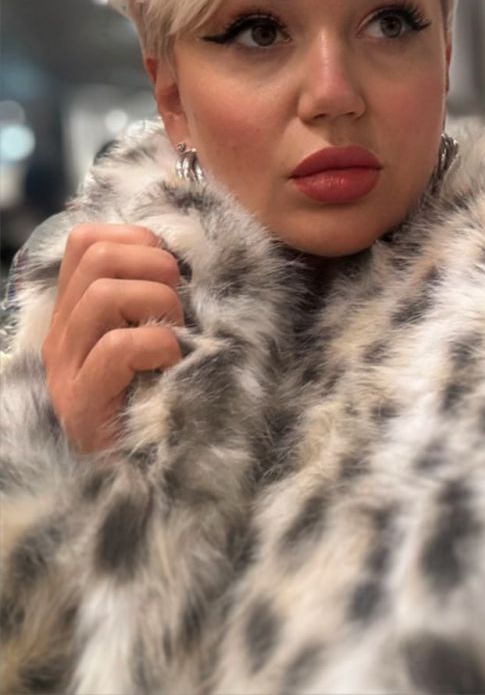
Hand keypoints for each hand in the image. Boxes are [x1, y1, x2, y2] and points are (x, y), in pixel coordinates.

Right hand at [41, 224, 183, 452]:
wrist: (148, 477)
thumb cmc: (165, 394)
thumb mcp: (158, 333)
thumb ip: (157, 295)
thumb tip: (187, 253)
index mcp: (77, 312)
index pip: (86, 241)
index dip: (137, 240)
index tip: (170, 271)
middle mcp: (63, 335)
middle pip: (96, 257)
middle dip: (153, 266)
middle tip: (179, 303)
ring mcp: (67, 370)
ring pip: (101, 294)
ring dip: (157, 303)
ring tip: (175, 333)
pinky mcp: (82, 404)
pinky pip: (116, 348)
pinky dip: (156, 345)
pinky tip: (170, 363)